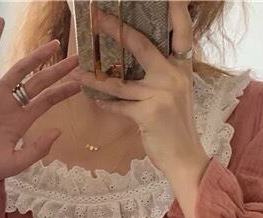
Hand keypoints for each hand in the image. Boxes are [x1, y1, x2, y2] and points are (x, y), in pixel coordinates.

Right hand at [0, 18, 80, 187]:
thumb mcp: (14, 164)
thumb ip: (37, 150)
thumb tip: (58, 131)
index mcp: (20, 122)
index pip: (46, 102)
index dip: (62, 92)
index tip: (79, 84)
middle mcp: (10, 105)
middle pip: (38, 83)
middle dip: (57, 72)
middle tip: (76, 60)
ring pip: (19, 70)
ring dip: (37, 57)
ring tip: (55, 45)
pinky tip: (0, 24)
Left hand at [72, 3, 208, 183]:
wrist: (185, 158)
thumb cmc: (176, 126)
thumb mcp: (176, 93)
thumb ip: (162, 73)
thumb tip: (136, 59)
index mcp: (183, 67)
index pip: (181, 30)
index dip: (175, 9)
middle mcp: (174, 75)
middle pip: (141, 45)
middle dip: (117, 28)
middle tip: (98, 17)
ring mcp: (162, 94)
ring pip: (121, 81)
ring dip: (95, 77)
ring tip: (77, 70)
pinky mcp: (149, 113)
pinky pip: (119, 105)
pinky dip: (105, 103)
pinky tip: (94, 99)